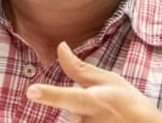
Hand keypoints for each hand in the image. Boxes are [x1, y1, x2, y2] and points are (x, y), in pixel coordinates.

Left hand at [26, 43, 161, 122]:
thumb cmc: (130, 104)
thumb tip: (60, 47)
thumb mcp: (109, 81)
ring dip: (88, 120)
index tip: (31, 91)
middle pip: (71, 112)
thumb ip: (79, 68)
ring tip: (109, 120)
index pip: (69, 97)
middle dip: (83, 109)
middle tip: (107, 111)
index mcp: (94, 101)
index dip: (50, 95)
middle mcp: (89, 122)